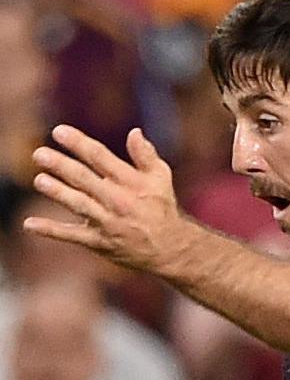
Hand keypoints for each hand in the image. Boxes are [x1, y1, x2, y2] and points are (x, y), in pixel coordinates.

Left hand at [24, 125, 195, 272]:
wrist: (169, 247)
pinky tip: (30, 224)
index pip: (101, 157)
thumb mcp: (161, 177)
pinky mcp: (100, 242)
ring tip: (39, 180)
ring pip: (77, 203)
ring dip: (57, 192)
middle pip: (84, 178)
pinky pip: (72, 235)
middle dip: (61, 165)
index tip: (59, 131)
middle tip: (39, 154)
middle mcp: (118, 200)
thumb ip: (146, 154)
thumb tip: (134, 131)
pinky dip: (51, 230)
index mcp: (132, 181)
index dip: (79, 143)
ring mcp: (108, 222)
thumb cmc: (162, 207)